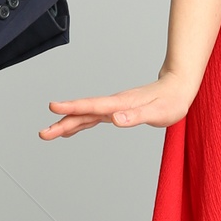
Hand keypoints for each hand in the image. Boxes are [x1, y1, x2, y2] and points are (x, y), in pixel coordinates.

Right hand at [38, 65, 193, 140]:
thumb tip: (115, 119)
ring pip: (85, 116)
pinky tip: (71, 129)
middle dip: (62, 123)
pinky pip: (93, 117)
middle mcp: (113, 104)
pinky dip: (79, 123)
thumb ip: (136, 116)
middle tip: (42, 134)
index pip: (92, 106)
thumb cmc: (171, 101)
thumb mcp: (158, 113)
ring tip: (48, 134)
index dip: (72, 107)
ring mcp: (113, 107)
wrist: (178, 87)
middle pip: (83, 113)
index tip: (52, 107)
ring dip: (67, 124)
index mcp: (120, 104)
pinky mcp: (117, 111)